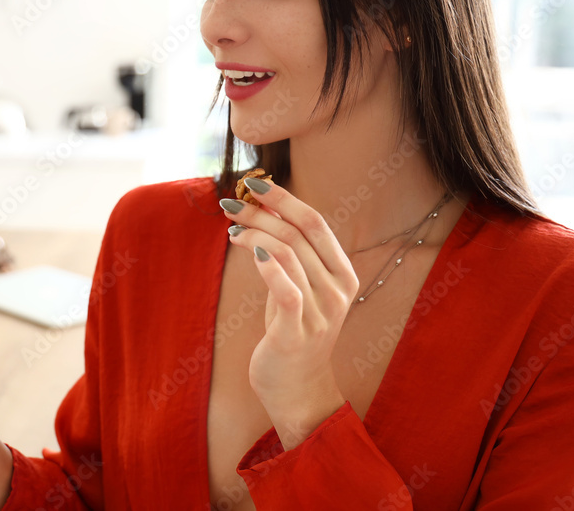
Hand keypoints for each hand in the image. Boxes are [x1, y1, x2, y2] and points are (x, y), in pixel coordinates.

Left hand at [220, 180, 357, 444]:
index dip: (285, 199)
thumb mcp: (298, 286)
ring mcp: (321, 313)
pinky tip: (246, 251)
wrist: (297, 390)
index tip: (254, 183)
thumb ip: (290, 253)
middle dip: (261, 212)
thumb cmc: (293, 330)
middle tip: (230, 204)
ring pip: (287, 254)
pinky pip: (285, 290)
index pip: (316, 223)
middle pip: (297, 234)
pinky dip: (265, 265)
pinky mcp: (298, 333)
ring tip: (231, 231)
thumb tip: (262, 209)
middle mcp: (338, 290)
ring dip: (254, 234)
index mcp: (343, 274)